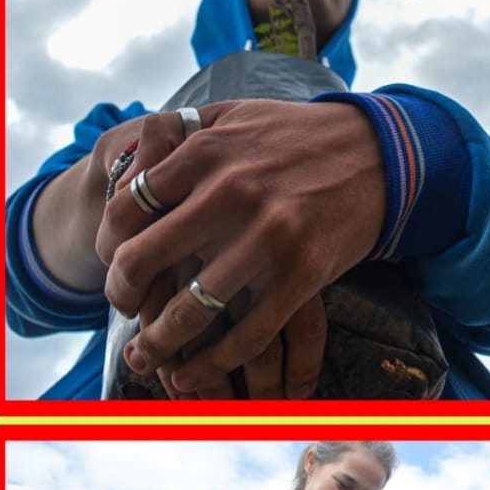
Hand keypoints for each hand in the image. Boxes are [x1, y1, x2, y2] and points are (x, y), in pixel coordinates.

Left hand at [97, 99, 385, 393]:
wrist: (382, 154)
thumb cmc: (299, 137)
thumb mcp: (234, 115)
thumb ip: (180, 134)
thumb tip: (129, 158)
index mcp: (206, 153)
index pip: (126, 209)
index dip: (107, 244)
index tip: (110, 263)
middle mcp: (231, 195)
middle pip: (143, 261)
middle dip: (121, 296)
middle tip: (123, 309)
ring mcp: (269, 240)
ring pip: (191, 309)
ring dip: (159, 344)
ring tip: (145, 358)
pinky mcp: (304, 275)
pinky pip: (250, 333)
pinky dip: (217, 361)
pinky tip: (195, 374)